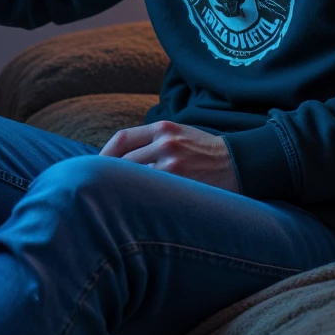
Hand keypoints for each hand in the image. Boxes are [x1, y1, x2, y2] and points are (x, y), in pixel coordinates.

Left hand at [99, 120, 240, 192]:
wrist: (239, 163)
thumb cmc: (204, 151)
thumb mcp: (179, 133)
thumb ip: (151, 140)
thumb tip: (116, 159)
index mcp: (163, 127)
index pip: (122, 138)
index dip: (104, 155)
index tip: (95, 168)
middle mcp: (166, 142)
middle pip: (123, 161)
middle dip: (110, 177)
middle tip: (97, 190)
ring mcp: (173, 162)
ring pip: (134, 178)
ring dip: (122, 191)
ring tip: (111, 202)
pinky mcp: (181, 181)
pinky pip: (151, 191)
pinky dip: (140, 198)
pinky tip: (133, 207)